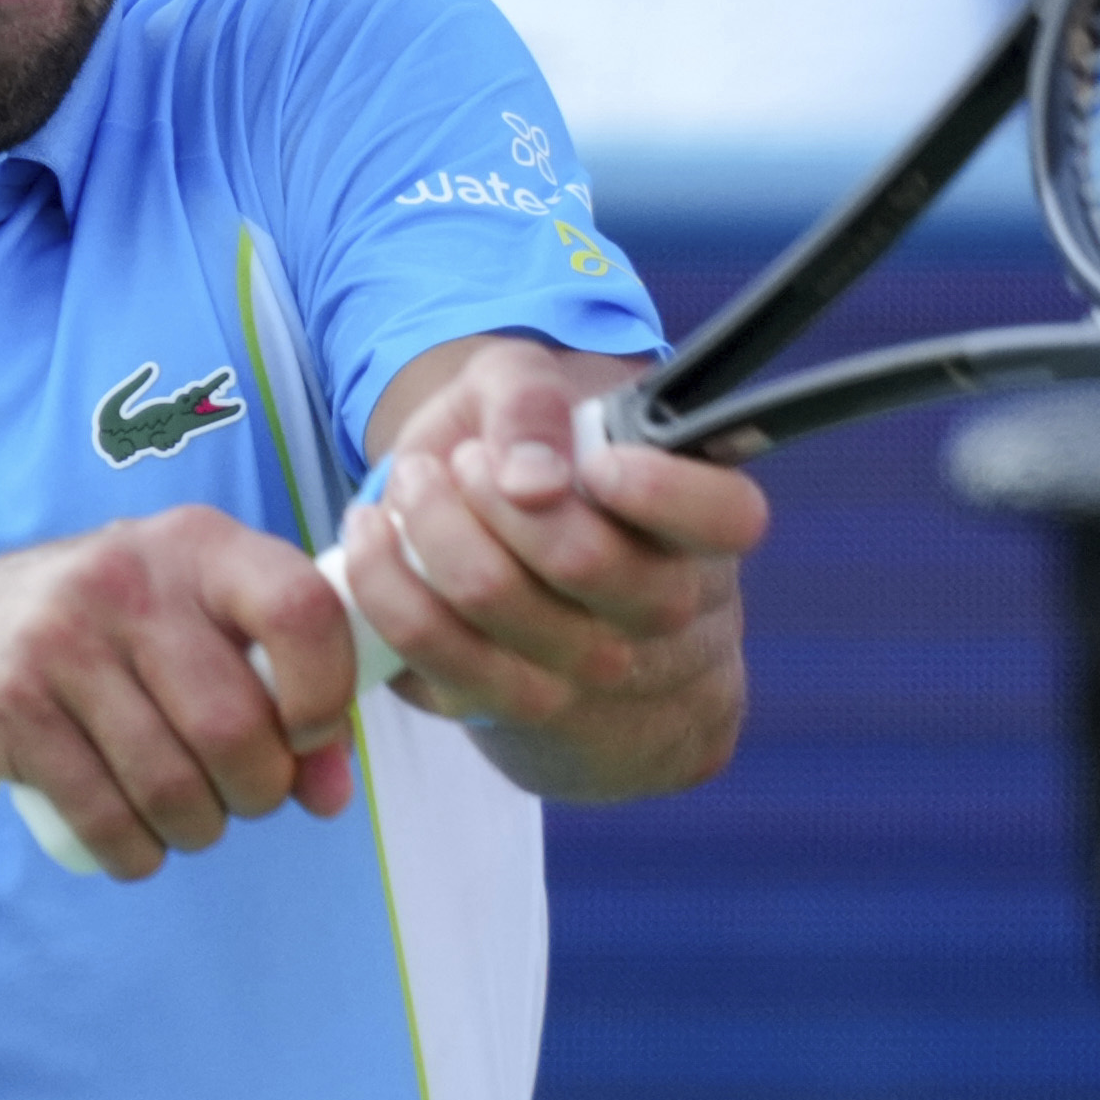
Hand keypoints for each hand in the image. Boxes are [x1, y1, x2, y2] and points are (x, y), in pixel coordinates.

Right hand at [0, 510, 362, 880]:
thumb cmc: (111, 641)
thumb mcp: (195, 630)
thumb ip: (283, 696)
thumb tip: (331, 793)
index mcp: (199, 544)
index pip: (300, 610)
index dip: (326, 694)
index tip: (308, 739)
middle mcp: (130, 578)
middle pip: (235, 726)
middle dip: (258, 792)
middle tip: (244, 798)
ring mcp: (61, 637)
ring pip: (172, 784)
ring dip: (199, 830)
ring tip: (190, 819)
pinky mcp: (10, 703)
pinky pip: (104, 816)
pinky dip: (136, 852)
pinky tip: (136, 843)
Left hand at [340, 339, 768, 802]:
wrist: (523, 576)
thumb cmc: (545, 466)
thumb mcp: (542, 393)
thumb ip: (535, 401)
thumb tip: (531, 477)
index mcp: (698, 532)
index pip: (726, 518)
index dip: (659, 490)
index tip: (597, 462)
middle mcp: (659, 615)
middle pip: (580, 558)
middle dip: (491, 486)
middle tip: (464, 459)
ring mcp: (583, 674)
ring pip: (493, 598)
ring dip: (430, 525)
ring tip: (415, 484)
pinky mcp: (497, 705)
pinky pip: (428, 646)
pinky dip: (382, 578)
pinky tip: (373, 534)